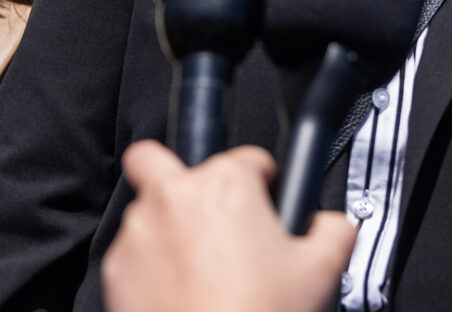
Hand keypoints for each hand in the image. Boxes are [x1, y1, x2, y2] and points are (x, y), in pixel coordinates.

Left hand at [102, 141, 356, 311]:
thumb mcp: (323, 271)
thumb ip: (335, 230)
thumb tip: (334, 225)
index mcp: (225, 185)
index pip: (248, 157)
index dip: (264, 179)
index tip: (268, 201)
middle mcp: (175, 198)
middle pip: (158, 157)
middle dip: (178, 172)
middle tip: (208, 208)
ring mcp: (139, 233)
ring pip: (148, 210)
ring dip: (170, 227)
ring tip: (201, 267)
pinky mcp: (116, 271)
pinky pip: (134, 254)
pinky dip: (152, 266)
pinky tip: (182, 294)